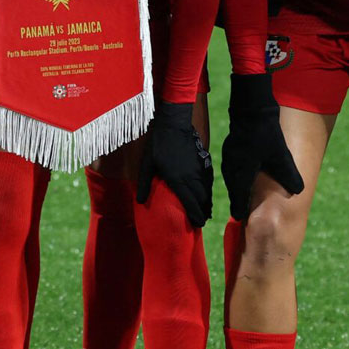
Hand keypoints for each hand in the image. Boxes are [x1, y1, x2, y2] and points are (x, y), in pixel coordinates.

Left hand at [137, 101, 212, 226]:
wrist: (175, 123)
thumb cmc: (158, 144)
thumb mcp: (147, 164)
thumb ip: (144, 184)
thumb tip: (139, 201)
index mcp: (178, 180)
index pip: (191, 204)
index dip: (196, 216)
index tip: (198, 225)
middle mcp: (192, 177)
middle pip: (202, 200)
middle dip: (202, 213)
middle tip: (200, 222)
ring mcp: (200, 169)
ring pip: (207, 191)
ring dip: (206, 203)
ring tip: (204, 211)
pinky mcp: (204, 162)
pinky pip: (209, 181)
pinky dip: (208, 191)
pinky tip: (205, 194)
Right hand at [220, 73, 303, 221]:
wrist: (251, 109)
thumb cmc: (266, 135)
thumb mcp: (281, 157)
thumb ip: (289, 175)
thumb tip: (299, 191)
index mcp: (241, 174)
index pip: (238, 198)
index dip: (240, 209)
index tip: (240, 219)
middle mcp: (231, 168)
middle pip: (234, 190)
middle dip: (238, 201)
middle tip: (242, 213)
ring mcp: (228, 158)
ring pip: (232, 179)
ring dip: (237, 189)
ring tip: (242, 198)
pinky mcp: (230, 150)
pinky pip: (232, 169)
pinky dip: (237, 177)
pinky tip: (243, 176)